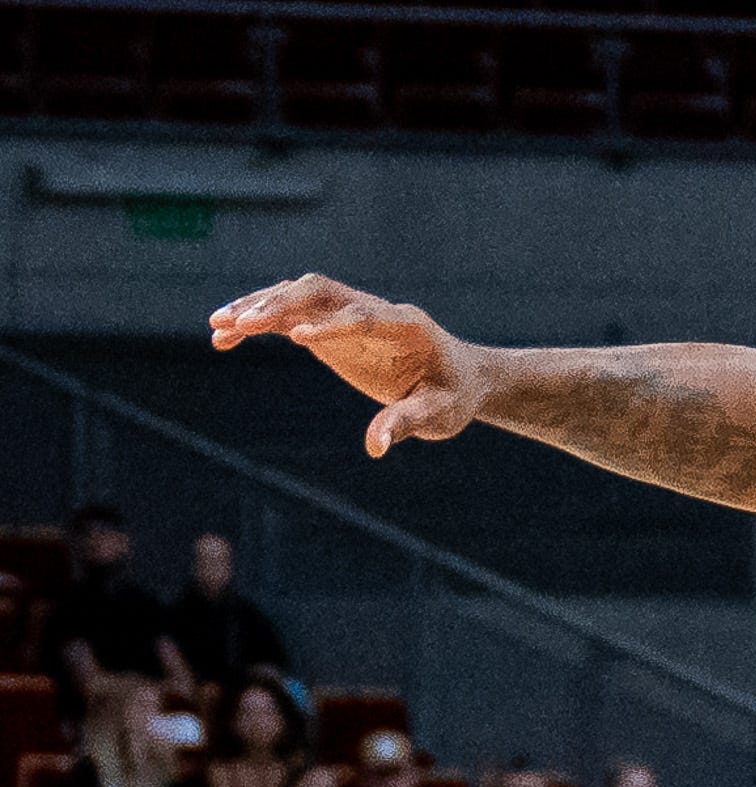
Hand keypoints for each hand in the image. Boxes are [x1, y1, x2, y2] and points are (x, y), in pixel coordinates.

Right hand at [210, 276, 488, 456]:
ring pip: (297, 296)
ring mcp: (347, 313)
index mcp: (408, 325)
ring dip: (257, 306)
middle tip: (244, 324)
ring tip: (218, 326)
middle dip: (282, 304)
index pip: (366, 317)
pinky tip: (222, 339)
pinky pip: (287, 316)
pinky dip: (256, 323)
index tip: (299, 340)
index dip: (333, 326)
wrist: (456, 376)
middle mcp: (373, 308)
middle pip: (321, 291)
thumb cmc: (452, 395)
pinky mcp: (329, 325)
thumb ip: (408, 423)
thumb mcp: (441, 414)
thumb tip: (377, 446)